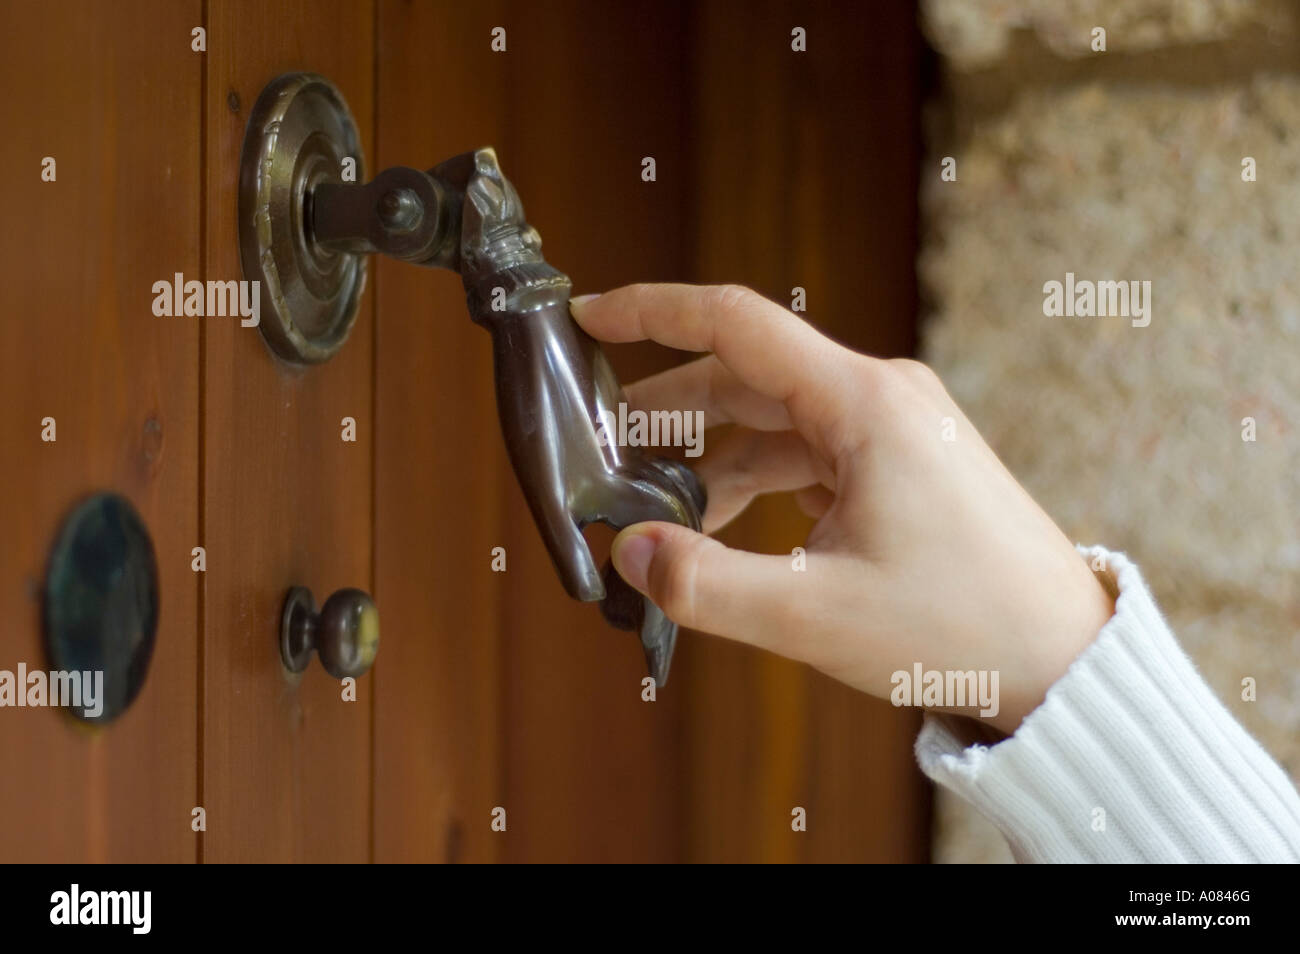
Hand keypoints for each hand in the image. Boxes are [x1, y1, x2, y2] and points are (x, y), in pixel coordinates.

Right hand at [570, 284, 1115, 733]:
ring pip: (773, 420)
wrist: (1062, 655)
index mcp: (864, 404)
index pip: (736, 324)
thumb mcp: (816, 614)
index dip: (653, 311)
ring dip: (707, 455)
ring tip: (650, 503)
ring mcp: (893, 428)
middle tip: (598, 446)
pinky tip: (718, 524)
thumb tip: (626, 551)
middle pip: (745, 375)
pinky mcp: (899, 463)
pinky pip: (805, 453)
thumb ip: (706, 583)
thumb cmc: (961, 627)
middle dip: (666, 408)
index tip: (589, 316)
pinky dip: (752, 479)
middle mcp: (880, 396)